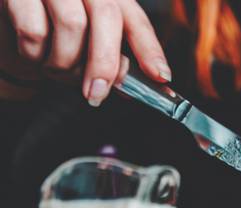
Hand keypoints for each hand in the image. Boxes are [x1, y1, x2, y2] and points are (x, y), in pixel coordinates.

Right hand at [0, 0, 170, 105]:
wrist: (7, 22)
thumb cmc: (51, 31)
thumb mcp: (86, 44)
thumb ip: (109, 58)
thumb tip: (127, 83)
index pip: (135, 20)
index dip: (150, 49)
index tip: (161, 77)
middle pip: (107, 17)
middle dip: (104, 63)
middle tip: (97, 94)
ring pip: (72, 25)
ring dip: (64, 62)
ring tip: (55, 71)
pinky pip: (34, 30)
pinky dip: (35, 54)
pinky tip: (34, 55)